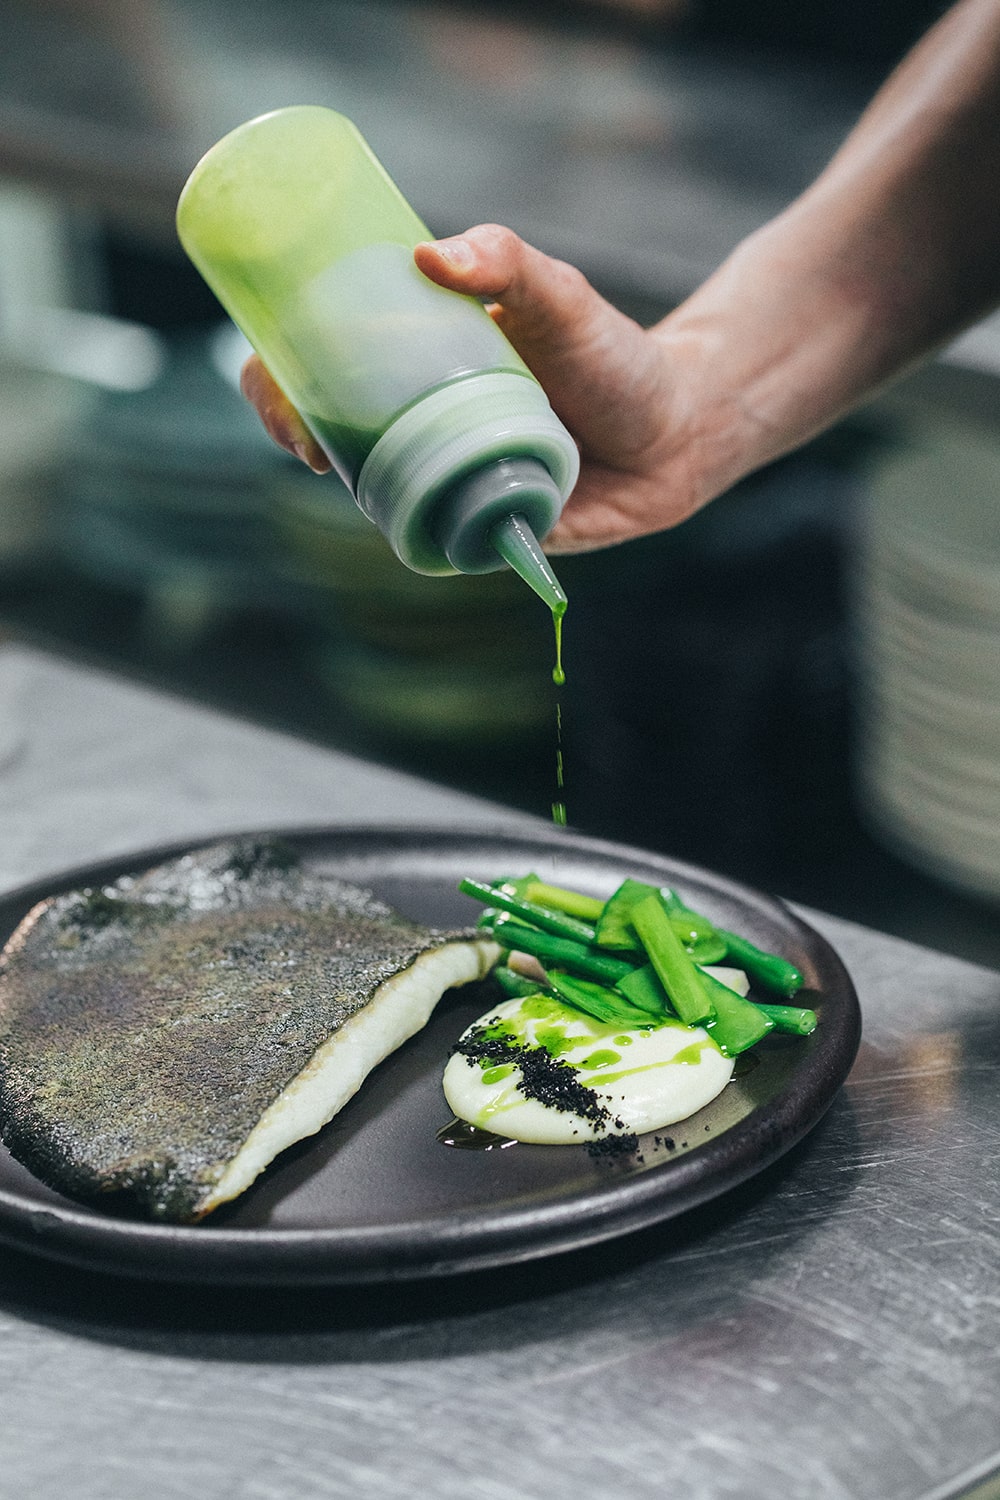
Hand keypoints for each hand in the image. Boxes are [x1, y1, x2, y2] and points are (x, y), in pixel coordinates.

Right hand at [240, 224, 718, 553]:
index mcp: (424, 369)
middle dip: (294, 429)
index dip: (282, 374)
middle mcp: (426, 428)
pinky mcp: (483, 533)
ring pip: (372, 491)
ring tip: (329, 463)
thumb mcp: (558, 295)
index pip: (329, 370)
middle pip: (332, 433)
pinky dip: (411, 530)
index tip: (270, 371)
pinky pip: (433, 539)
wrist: (680, 428)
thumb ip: (505, 260)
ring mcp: (451, 483)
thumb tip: (427, 254)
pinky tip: (396, 515)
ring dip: (343, 483)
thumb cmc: (613, 356)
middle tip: (299, 431)